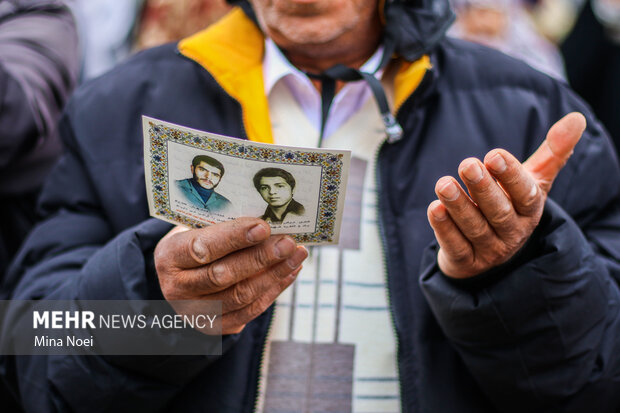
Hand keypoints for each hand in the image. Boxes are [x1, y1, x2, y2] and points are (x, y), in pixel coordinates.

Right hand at [154, 217, 307, 333]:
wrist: (180, 275)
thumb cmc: (195, 240)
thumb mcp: (196, 227)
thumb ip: (223, 226)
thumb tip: (267, 220)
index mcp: (168, 257)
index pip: (202, 248)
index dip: (234, 238)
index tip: (263, 227)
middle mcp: (177, 289)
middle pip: (223, 276)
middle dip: (261, 258)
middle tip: (288, 243)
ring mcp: (195, 313)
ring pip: (241, 296)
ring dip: (274, 274)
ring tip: (297, 255)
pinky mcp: (215, 326)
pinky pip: (250, 310)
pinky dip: (274, 289)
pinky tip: (290, 271)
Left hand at [427, 112, 586, 277]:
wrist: (490, 252)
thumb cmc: (511, 205)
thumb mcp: (532, 182)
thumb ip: (551, 153)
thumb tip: (577, 118)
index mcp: (530, 210)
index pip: (525, 194)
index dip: (510, 175)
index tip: (493, 154)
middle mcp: (512, 232)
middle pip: (499, 211)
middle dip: (483, 188)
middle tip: (467, 164)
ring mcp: (489, 250)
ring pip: (474, 228)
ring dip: (459, 205)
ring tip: (443, 184)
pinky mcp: (465, 262)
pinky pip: (455, 246)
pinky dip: (444, 228)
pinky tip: (435, 209)